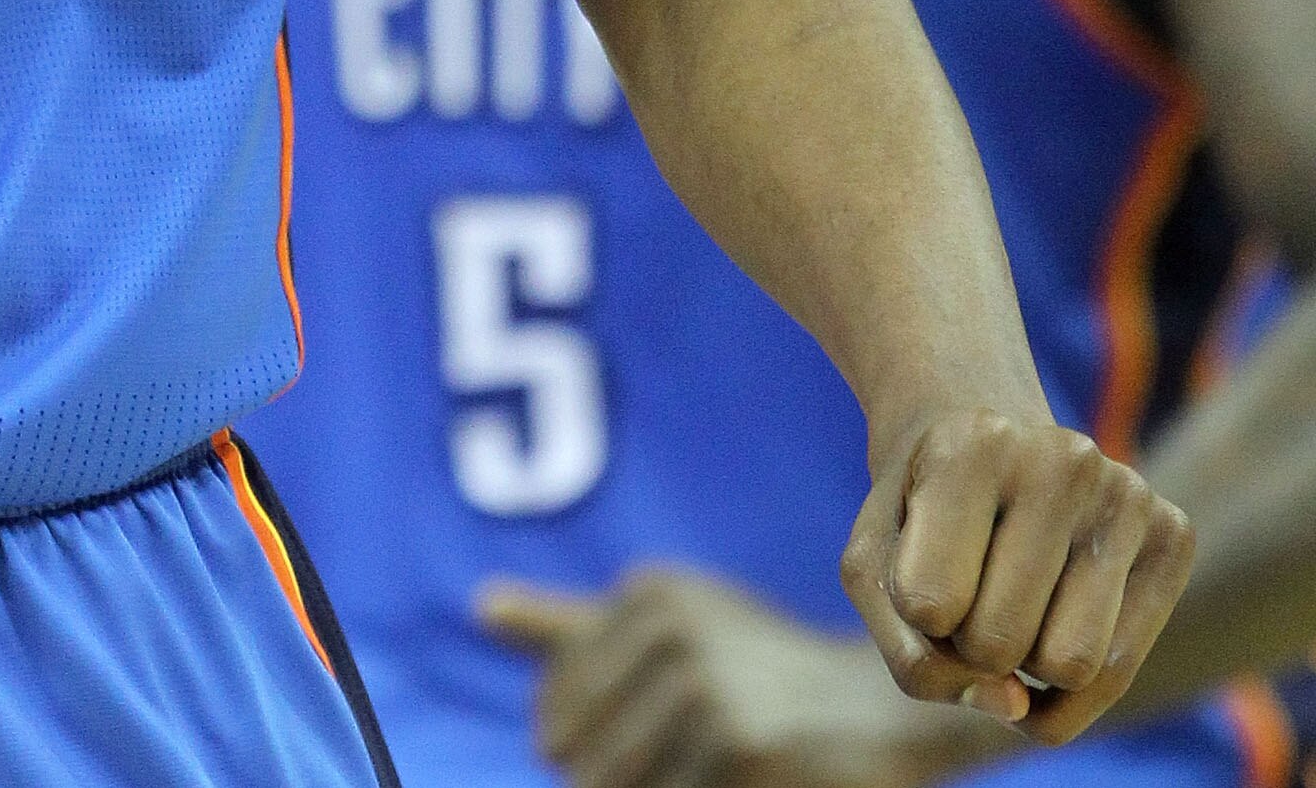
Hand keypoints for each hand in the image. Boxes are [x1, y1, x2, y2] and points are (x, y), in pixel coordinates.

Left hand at [480, 570, 1016, 787]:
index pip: (557, 716)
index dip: (586, 753)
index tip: (649, 748)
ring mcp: (710, 689)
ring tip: (716, 764)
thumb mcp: (668, 628)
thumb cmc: (760, 668)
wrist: (884, 710)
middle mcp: (673, 630)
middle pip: (581, 760)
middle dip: (613, 785)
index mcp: (649, 595)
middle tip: (691, 763)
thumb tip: (481, 608)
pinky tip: (741, 778)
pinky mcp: (746, 750)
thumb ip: (572, 627)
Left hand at [840, 412, 1193, 743]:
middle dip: (968, 642)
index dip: (913, 612)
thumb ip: (914, 658)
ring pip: (1069, 668)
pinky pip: (1116, 674)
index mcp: (973, 446)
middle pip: (1000, 643)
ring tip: (1010, 599)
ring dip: (1024, 664)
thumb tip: (1018, 707)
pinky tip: (1050, 625)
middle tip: (967, 584)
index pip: (930, 606)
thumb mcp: (873, 567)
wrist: (980, 434)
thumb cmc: (917, 511)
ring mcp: (1127, 493)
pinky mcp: (1173, 533)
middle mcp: (1062, 460)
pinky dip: (1067, 684)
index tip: (917, 563)